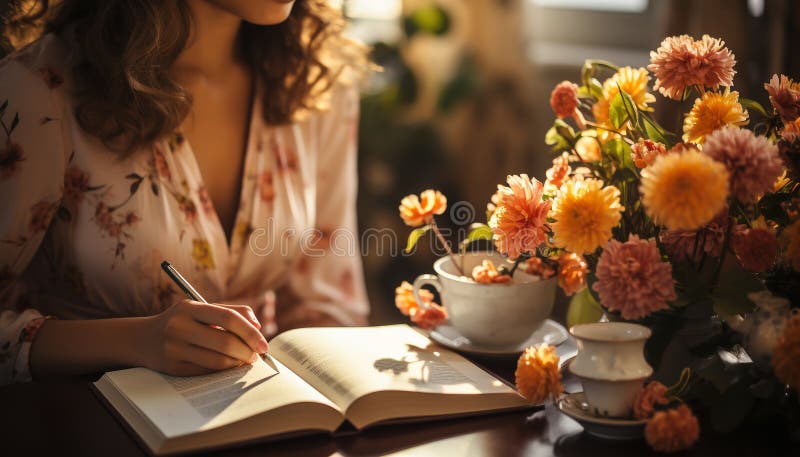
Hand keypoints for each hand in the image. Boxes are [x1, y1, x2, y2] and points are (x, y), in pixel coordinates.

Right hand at [141, 300, 268, 375]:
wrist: (143, 338)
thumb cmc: (182, 321)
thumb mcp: (201, 309)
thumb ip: (232, 311)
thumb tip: (257, 326)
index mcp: (189, 308)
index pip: (228, 319)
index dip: (250, 332)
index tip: (263, 343)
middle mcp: (179, 327)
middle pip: (225, 342)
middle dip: (247, 351)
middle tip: (257, 355)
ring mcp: (174, 349)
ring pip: (218, 361)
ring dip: (238, 363)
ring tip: (246, 360)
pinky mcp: (173, 367)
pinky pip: (207, 371)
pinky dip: (224, 370)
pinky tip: (231, 365)